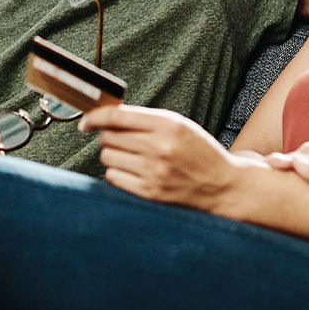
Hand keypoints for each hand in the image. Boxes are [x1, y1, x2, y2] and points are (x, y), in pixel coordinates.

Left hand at [80, 104, 241, 211]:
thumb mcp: (179, 126)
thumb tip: (105, 118)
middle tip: (122, 143)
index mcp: (167, 124)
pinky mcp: (150, 193)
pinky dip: (118, 174)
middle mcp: (159, 147)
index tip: (85, 123)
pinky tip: (134, 173)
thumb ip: (146, 119)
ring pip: (107, 158)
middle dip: (109, 138)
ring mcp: (154, 172)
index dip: (94, 117)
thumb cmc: (199, 153)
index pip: (117, 116)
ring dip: (114, 156)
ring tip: (133, 158)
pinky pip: (113, 178)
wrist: (223, 186)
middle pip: (108, 137)